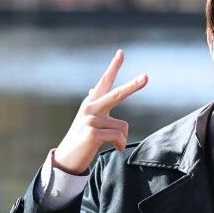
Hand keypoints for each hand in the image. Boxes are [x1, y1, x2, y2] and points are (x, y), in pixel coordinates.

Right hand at [53, 49, 147, 174]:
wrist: (67, 159)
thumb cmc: (82, 139)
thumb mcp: (88, 119)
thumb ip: (94, 104)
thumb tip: (92, 89)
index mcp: (91, 103)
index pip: (104, 82)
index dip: (113, 67)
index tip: (121, 53)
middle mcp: (90, 108)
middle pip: (116, 95)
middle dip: (133, 86)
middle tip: (146, 77)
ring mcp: (90, 120)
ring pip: (122, 126)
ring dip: (123, 138)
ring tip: (114, 144)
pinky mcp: (92, 133)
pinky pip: (118, 136)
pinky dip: (121, 144)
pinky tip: (116, 149)